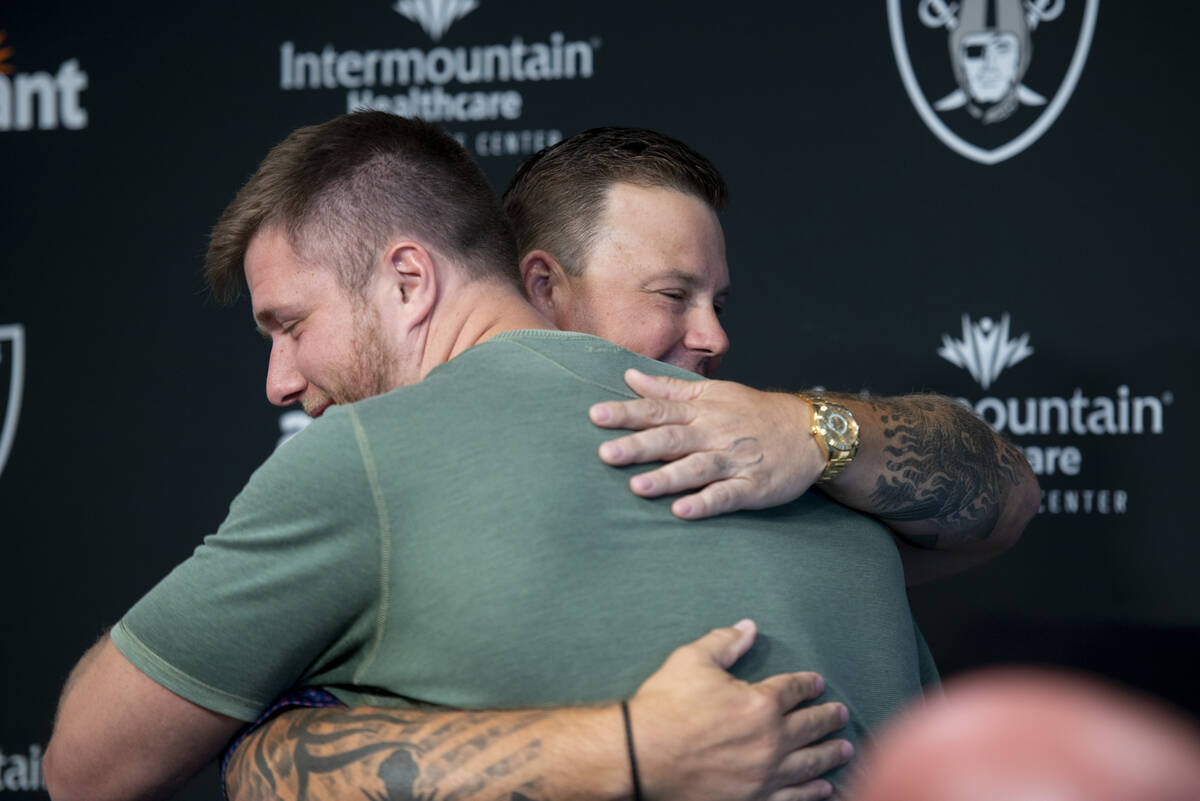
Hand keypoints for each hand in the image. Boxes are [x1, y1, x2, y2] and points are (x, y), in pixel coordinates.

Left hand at [589, 369, 823, 518]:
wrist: (810, 431)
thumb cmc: (754, 412)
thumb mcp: (714, 393)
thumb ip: (669, 389)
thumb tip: (629, 376)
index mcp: (702, 411)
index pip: (658, 410)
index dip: (627, 413)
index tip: (596, 416)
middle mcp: (715, 433)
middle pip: (672, 438)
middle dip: (638, 446)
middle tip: (604, 454)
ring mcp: (735, 460)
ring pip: (697, 467)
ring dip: (667, 477)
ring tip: (637, 487)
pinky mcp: (753, 485)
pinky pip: (727, 494)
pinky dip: (705, 503)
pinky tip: (682, 511)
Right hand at [631, 620, 850, 800]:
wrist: (640, 755)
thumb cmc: (665, 705)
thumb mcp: (692, 661)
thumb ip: (725, 643)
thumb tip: (748, 627)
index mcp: (760, 703)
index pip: (793, 689)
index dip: (807, 684)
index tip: (817, 683)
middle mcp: (770, 740)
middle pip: (810, 726)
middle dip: (828, 717)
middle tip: (840, 713)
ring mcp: (764, 774)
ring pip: (809, 763)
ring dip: (830, 754)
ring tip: (845, 748)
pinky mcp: (753, 799)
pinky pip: (793, 797)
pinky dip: (812, 791)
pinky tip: (824, 787)